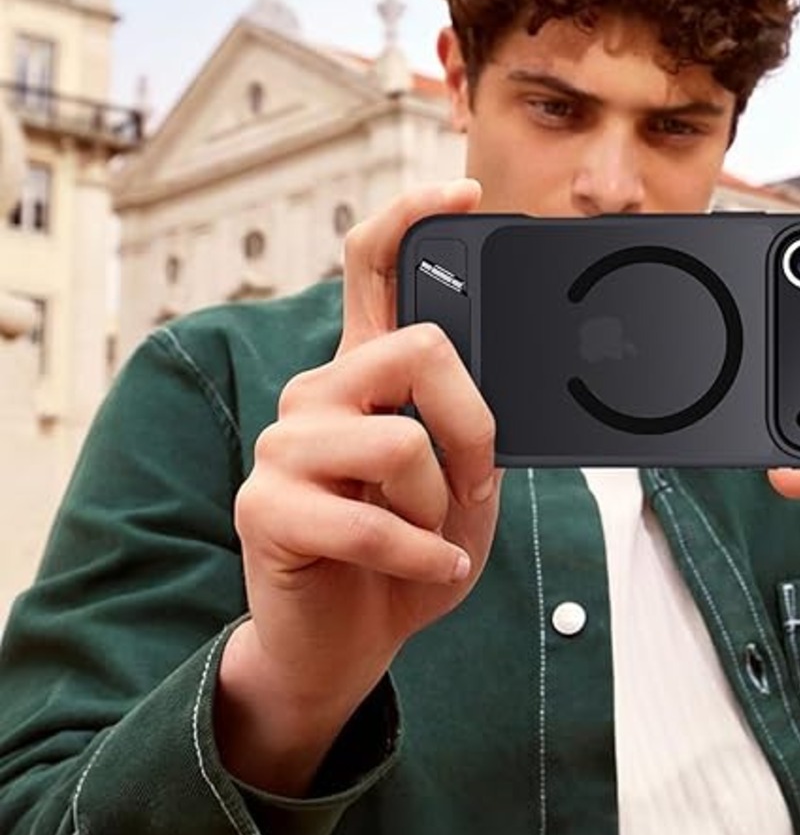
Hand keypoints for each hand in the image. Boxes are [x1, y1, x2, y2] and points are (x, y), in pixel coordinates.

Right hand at [221, 179, 504, 790]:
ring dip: (438, 507)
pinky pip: (374, 521)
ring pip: (402, 442)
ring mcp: (285, 445)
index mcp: (366, 377)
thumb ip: (474, 433)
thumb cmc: (407, 557)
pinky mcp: (265, 505)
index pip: (373, 268)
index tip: (464, 192)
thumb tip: (500, 398)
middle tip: (470, 483)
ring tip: (425, 537)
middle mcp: (318, 393)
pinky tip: (426, 572)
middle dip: (473, 424)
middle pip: (419, 348)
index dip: (413, 218)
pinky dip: (420, 558)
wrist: (349, 643)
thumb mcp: (464, 488)